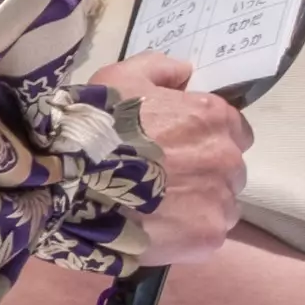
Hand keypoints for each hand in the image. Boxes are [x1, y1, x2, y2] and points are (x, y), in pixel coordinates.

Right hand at [88, 52, 251, 265]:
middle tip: (167, 183)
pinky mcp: (208, 235)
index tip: (182, 152)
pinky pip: (211, 235)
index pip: (232, 131)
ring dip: (201, 206)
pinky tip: (161, 232)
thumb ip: (161, 68)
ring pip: (223, 203)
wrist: (72, 185)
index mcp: (214, 117)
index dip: (207, 141)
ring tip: (162, 211)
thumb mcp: (124, 77)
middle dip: (205, 174)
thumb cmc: (99, 127)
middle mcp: (227, 155)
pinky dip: (190, 236)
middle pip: (229, 169)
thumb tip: (184, 73)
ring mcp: (220, 197)